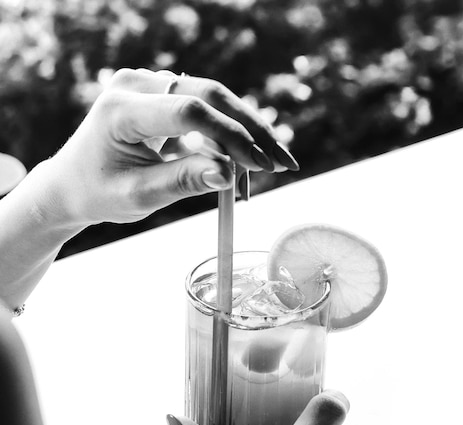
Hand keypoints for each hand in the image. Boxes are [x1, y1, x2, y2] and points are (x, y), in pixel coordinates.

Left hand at [41, 68, 298, 227]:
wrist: (73, 184)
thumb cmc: (98, 193)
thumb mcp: (138, 196)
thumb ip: (181, 182)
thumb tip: (228, 176)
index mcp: (121, 108)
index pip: (188, 110)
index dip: (230, 137)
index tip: (260, 167)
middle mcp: (137, 85)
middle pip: (209, 94)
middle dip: (251, 131)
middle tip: (283, 164)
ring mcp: (151, 85)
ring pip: (215, 98)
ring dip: (247, 133)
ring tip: (272, 168)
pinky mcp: (163, 95)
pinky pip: (207, 108)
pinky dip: (230, 136)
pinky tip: (248, 163)